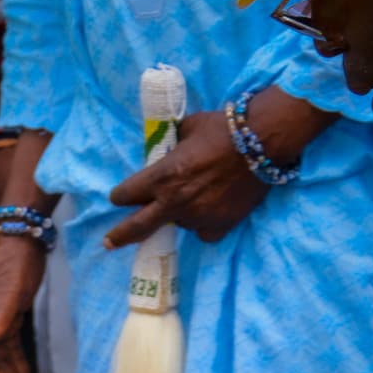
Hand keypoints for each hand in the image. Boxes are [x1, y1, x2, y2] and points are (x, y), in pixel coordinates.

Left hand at [107, 104, 289, 248]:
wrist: (264, 140)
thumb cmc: (223, 129)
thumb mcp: (187, 128)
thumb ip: (172, 143)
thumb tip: (168, 146)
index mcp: (161, 177)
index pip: (125, 195)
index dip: (123, 194)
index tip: (123, 196)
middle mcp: (174, 201)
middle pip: (136, 227)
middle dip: (119, 236)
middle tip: (109, 243)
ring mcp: (197, 216)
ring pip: (178, 223)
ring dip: (180, 214)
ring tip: (198, 195)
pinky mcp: (220, 225)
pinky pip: (204, 232)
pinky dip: (204, 224)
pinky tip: (211, 211)